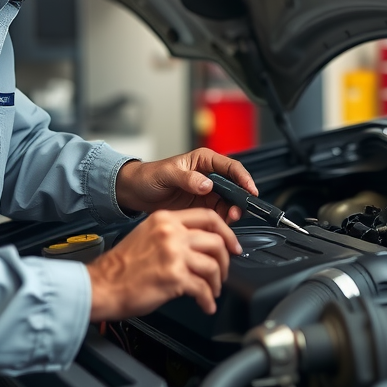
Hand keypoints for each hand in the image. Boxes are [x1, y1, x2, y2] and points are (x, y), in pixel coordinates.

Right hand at [87, 209, 240, 318]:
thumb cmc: (120, 267)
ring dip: (217, 282)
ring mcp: (174, 255)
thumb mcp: (145, 235)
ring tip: (212, 290)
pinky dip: (208, 299)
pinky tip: (205, 304)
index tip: (232, 245)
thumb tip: (198, 245)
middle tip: (223, 272)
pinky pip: (203, 289)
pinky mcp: (175, 278)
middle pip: (217, 241)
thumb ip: (172, 234)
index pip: (208, 217)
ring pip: (213, 265)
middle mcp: (171, 233)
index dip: (226, 232)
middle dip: (225, 260)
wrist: (102, 286)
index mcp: (165, 219)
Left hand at [114, 148, 257, 222]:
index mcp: (204, 160)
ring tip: (228, 220)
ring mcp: (207, 192)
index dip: (244, 178)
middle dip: (239, 200)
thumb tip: (207, 184)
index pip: (231, 167)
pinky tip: (218, 225)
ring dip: (231, 212)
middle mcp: (210, 175)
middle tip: (236, 212)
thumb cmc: (149, 176)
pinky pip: (218, 214)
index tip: (250, 190)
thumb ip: (187, 178)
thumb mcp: (167, 174)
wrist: (136, 192)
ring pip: (229, 202)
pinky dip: (222, 221)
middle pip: (234, 187)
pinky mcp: (202, 207)